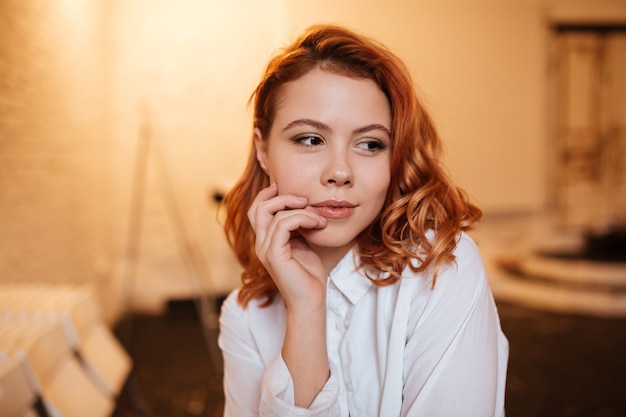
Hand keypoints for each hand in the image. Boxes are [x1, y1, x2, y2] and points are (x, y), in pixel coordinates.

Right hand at [247, 183, 328, 311]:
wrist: (310, 301)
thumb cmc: (309, 276)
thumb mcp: (303, 244)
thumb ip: (298, 227)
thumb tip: (304, 207)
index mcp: (265, 241)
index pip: (257, 210)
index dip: (268, 195)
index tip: (289, 189)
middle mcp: (261, 244)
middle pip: (259, 208)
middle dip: (282, 197)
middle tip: (305, 200)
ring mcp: (265, 250)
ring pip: (274, 214)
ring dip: (301, 210)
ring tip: (319, 219)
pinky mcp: (274, 255)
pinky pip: (283, 224)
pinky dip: (302, 218)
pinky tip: (317, 224)